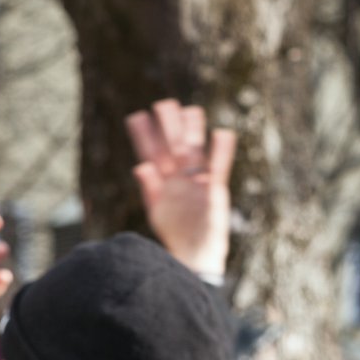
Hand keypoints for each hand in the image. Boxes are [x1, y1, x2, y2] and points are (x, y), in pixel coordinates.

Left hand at [127, 99, 235, 280]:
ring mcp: (198, 183)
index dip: (145, 136)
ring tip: (192, 110)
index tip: (136, 117)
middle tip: (164, 103)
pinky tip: (223, 133)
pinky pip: (219, 168)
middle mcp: (180, 178)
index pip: (152, 154)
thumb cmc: (174, 235)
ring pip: (196, 152)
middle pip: (175, 147)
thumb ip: (150, 187)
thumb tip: (140, 166)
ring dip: (194, 132)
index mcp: (163, 182)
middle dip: (170, 127)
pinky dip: (222, 152)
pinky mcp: (215, 191)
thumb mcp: (158, 211)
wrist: (194, 256)